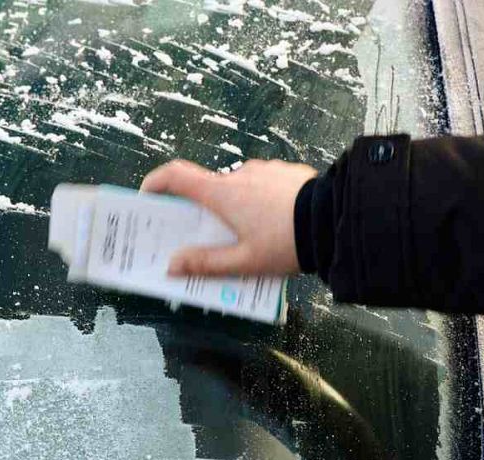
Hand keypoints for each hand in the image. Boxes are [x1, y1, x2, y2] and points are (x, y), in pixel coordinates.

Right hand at [138, 158, 317, 277]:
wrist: (335, 220)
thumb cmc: (287, 243)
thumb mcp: (244, 263)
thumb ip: (206, 264)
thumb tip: (172, 265)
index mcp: (223, 194)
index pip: (176, 176)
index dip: (156, 183)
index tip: (148, 195)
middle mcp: (240, 174)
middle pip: (211, 191)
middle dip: (208, 213)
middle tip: (214, 239)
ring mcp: (265, 170)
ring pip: (240, 190)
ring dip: (239, 210)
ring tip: (255, 238)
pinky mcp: (287, 171)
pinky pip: (264, 186)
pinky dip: (262, 203)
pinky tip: (277, 225)